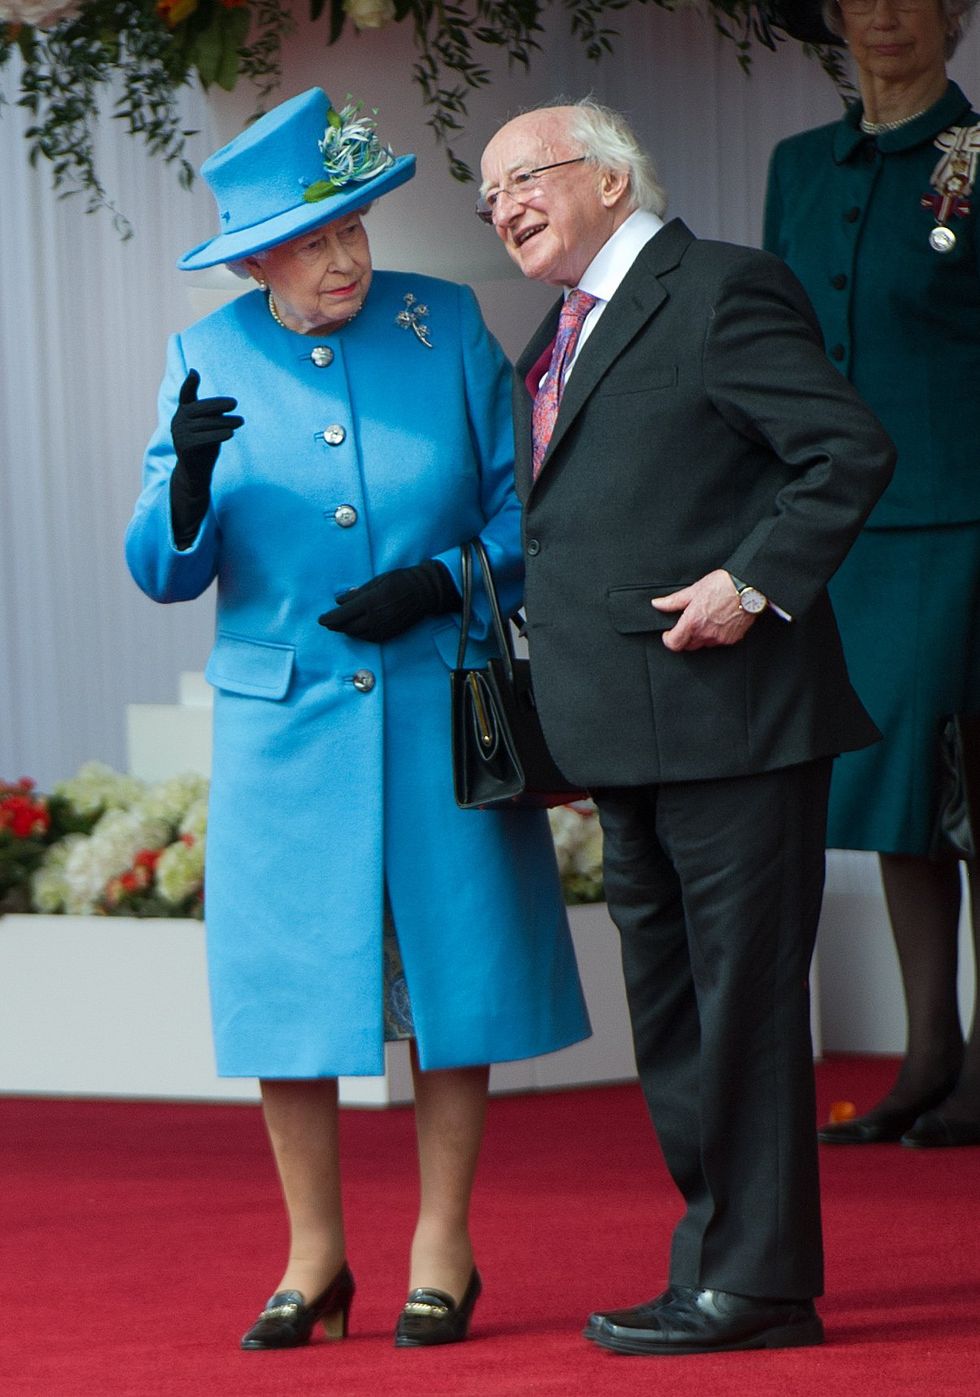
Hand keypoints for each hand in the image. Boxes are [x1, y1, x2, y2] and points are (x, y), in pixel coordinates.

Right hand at [170, 369, 243, 483]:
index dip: (189, 384)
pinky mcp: (184, 446)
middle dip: (218, 405)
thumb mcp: (209, 426)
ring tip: (241, 421)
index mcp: (184, 412)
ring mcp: (179, 433)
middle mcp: (178, 420)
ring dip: (225, 422)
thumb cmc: (205, 444)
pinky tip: (231, 434)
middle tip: (235, 403)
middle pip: (200, 409)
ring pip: (206, 424)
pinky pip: (204, 438)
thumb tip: (228, 403)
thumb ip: (213, 414)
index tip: (194, 372)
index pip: (185, 395)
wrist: (196, 471)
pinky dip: (218, 435)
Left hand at [319, 560, 458, 641]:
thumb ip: (358, 592)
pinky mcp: (390, 633)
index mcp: (370, 602)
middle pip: (347, 627)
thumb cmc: (401, 581)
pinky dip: (359, 635)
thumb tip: (340, 601)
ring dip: (347, 631)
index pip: (342, 615)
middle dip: (335, 626)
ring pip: (358, 635)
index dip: (329, 619)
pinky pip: (370, 638)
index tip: (320, 620)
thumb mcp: (377, 580)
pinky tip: (356, 630)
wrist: (425, 593)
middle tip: (328, 623)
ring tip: (340, 626)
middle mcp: (375, 618)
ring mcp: (383, 628)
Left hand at [651, 568, 755, 651]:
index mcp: (693, 622)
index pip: (674, 644)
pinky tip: (718, 621)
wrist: (750, 587)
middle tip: (688, 622)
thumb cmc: (723, 585)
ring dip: (700, 636)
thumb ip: (673, 601)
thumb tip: (657, 604)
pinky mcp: (732, 639)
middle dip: (684, 637)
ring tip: (706, 618)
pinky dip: (715, 635)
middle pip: (687, 646)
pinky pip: (718, 642)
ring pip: (703, 644)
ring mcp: (719, 638)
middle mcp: (705, 634)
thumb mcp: (694, 590)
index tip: (668, 633)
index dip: (668, 639)